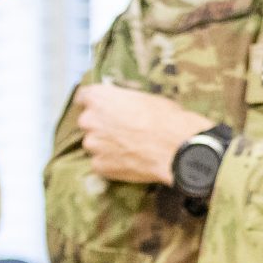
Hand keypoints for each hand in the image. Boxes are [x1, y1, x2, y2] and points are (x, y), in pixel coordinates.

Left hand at [74, 85, 216, 185]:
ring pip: (95, 144)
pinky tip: (131, 162)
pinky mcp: (99, 166)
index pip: (84, 96)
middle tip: (124, 130)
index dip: (96, 103)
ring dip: (107, 146)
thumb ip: (127, 103)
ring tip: (130, 149)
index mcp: (99, 98)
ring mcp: (92, 145)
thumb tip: (127, 108)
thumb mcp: (148, 99)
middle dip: (103, 126)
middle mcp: (89, 120)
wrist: (178, 148)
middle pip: (89, 122)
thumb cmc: (168, 119)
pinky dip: (113, 163)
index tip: (103, 107)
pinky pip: (102, 163)